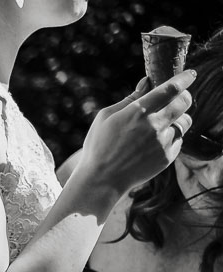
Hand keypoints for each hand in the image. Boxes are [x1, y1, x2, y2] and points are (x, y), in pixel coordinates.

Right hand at [79, 71, 196, 195]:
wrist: (102, 180)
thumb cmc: (99, 146)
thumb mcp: (106, 117)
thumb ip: (130, 98)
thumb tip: (147, 82)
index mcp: (137, 112)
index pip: (170, 89)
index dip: (184, 79)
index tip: (190, 74)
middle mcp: (154, 125)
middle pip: (185, 102)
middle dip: (184, 97)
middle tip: (176, 99)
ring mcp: (163, 142)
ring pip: (184, 122)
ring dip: (177, 119)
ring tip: (161, 125)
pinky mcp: (167, 157)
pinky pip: (178, 140)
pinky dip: (170, 138)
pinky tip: (152, 144)